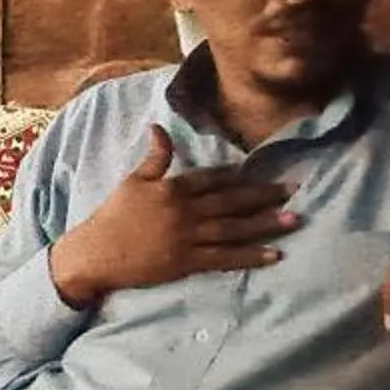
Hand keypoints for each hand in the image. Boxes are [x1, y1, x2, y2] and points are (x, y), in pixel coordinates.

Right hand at [45, 127, 296, 308]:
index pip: (212, 179)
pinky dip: (250, 256)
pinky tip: (273, 254)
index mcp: (172, 189)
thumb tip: (159, 127)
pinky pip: (225, 258)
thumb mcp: (131, 181)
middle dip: (263, 196)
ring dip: (265, 224)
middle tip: (293, 191)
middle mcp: (185, 212)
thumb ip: (154, 157)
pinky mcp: (187, 262)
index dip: (239, 176)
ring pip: (234, 229)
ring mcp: (188, 238)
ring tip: (292, 220)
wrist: (96, 254)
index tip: (264, 171)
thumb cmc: (112, 216)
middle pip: (231, 202)